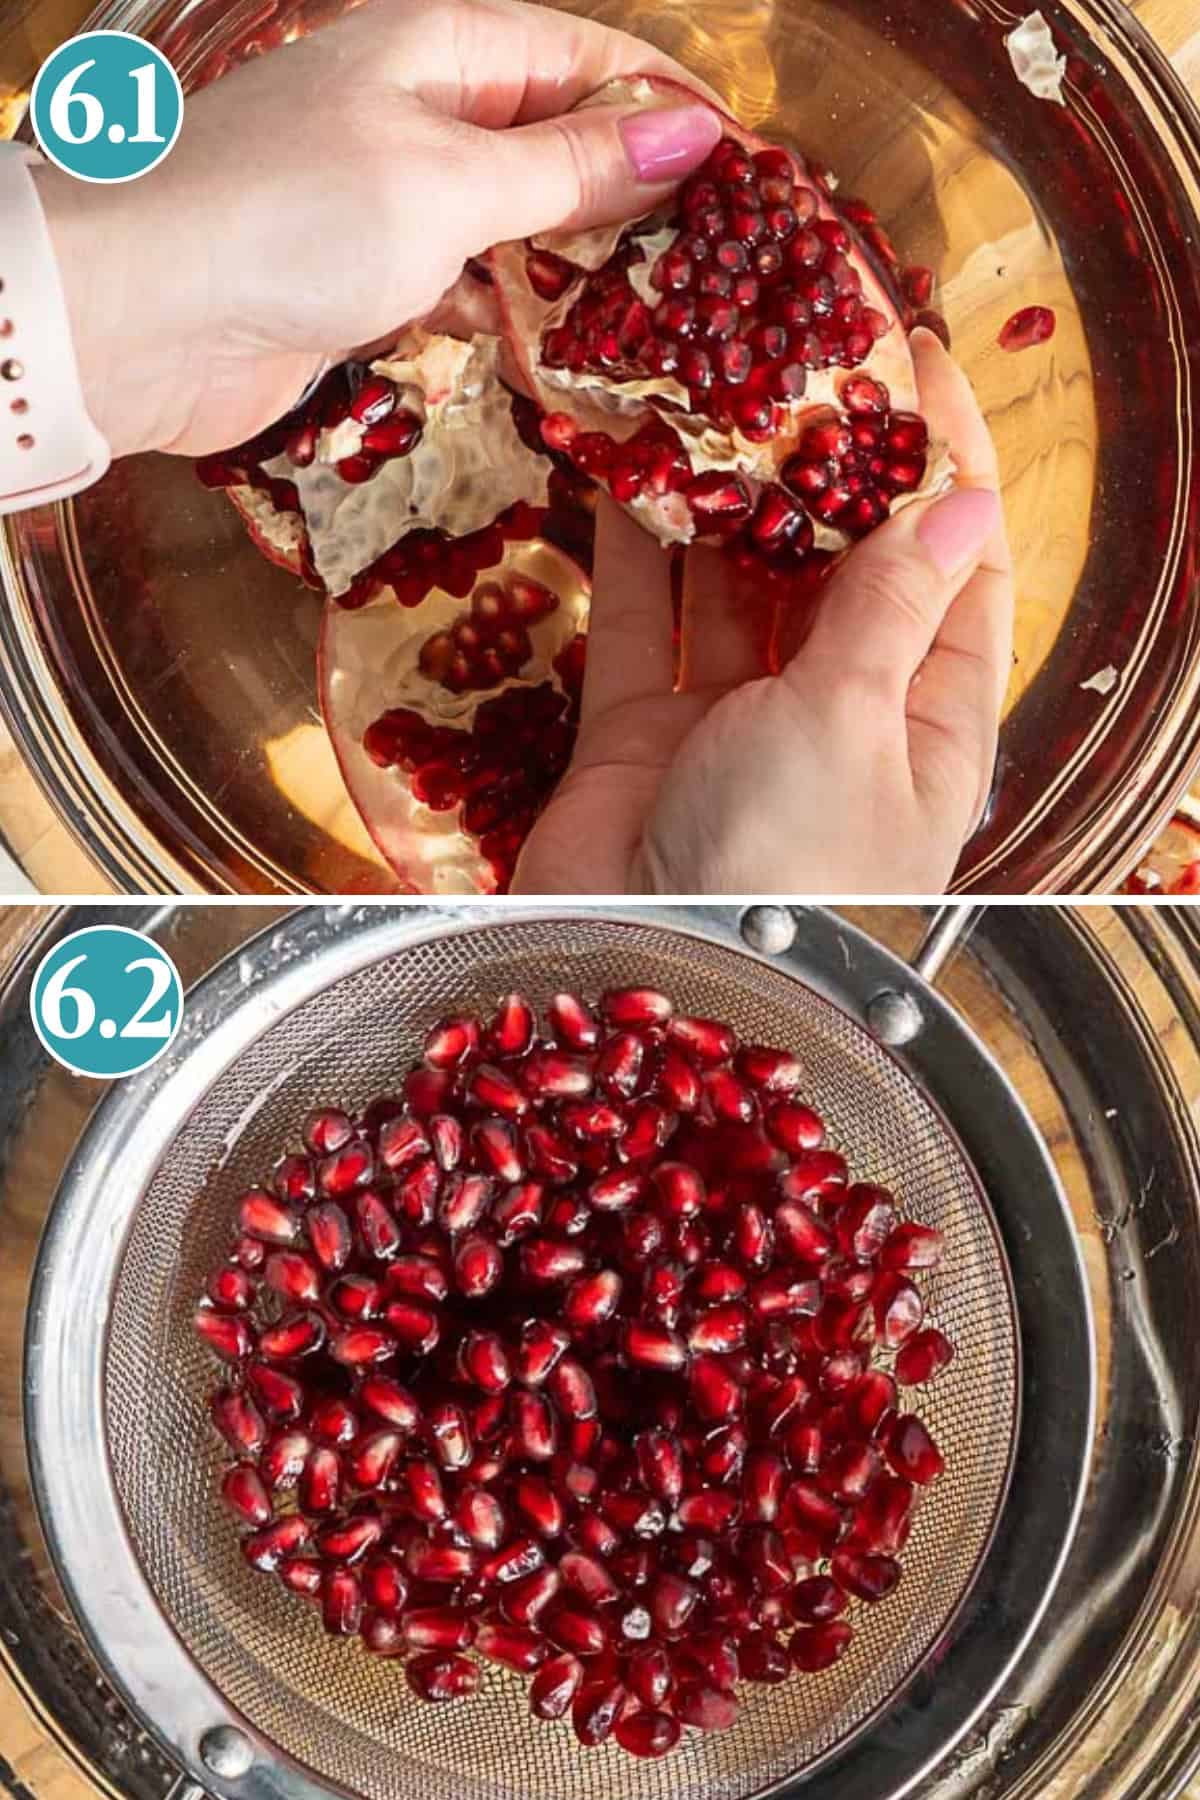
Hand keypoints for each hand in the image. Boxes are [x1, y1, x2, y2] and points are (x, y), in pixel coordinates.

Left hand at [32, 0, 720, 458]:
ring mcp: (385, 196)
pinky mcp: (363, 279)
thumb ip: (570, 168)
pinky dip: (512, 310)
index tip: (742, 161)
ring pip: (510, 216)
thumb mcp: (451, 181)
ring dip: (576, 259)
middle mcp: (413, 109)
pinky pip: (464, 281)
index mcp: (434, 45)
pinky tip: (561, 346)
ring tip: (663, 307)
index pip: (579, 55)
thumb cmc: (293, 215)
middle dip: (629, 186)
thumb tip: (692, 136)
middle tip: (717, 252)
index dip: (662, 100)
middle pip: (549, 135)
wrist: (142, 314)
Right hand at [514, 329, 1012, 895]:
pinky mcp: (647, 737)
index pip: (953, 568)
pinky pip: (645, 626)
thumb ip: (891, 608)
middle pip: (844, 568)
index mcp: (927, 724)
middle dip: (824, 469)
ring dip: (727, 502)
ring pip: (739, 588)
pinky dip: (635, 553)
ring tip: (712, 401)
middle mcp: (839, 718)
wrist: (646, 968)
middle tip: (798, 363)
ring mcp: (739, 725)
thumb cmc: (782, 871)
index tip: (919, 362)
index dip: (941, 463)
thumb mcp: (854, 721)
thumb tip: (960, 506)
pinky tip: (628, 476)